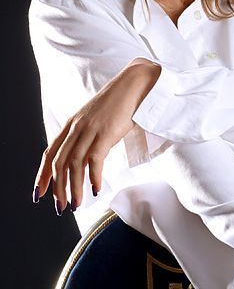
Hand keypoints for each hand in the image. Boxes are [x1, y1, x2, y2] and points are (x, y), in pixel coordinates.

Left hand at [32, 58, 160, 214]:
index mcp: (72, 124)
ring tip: (77, 204)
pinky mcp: (107, 132)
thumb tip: (83, 161)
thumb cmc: (119, 102)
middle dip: (57, 188)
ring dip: (74, 188)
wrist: (136, 84)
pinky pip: (95, 160)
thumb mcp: (96, 118)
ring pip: (74, 164)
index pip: (49, 153)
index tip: (40, 193)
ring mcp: (91, 129)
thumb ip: (86, 136)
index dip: (42, 175)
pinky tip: (96, 189)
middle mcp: (77, 127)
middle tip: (61, 207)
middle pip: (59, 163)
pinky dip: (93, 177)